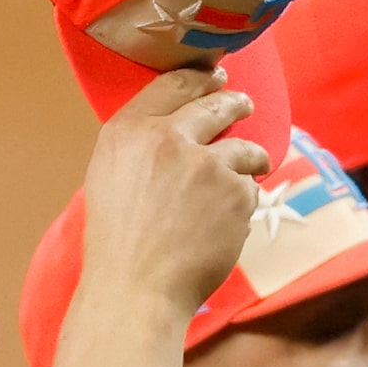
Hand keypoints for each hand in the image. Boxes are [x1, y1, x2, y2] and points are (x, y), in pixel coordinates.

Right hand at [76, 68, 269, 316]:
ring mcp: (206, 163)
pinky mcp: (236, 192)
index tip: (214, 76)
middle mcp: (167, 138)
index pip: (172, 85)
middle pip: (214, 104)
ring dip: (252, 157)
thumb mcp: (110, 179)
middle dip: (234, 101)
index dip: (199, 78)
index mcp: (128, 132)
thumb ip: (141, 147)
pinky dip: (243, 204)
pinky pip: (249, 188)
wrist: (137, 290)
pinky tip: (227, 224)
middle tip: (244, 103)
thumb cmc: (118, 246)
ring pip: (242, 148)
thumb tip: (180, 129)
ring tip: (257, 164)